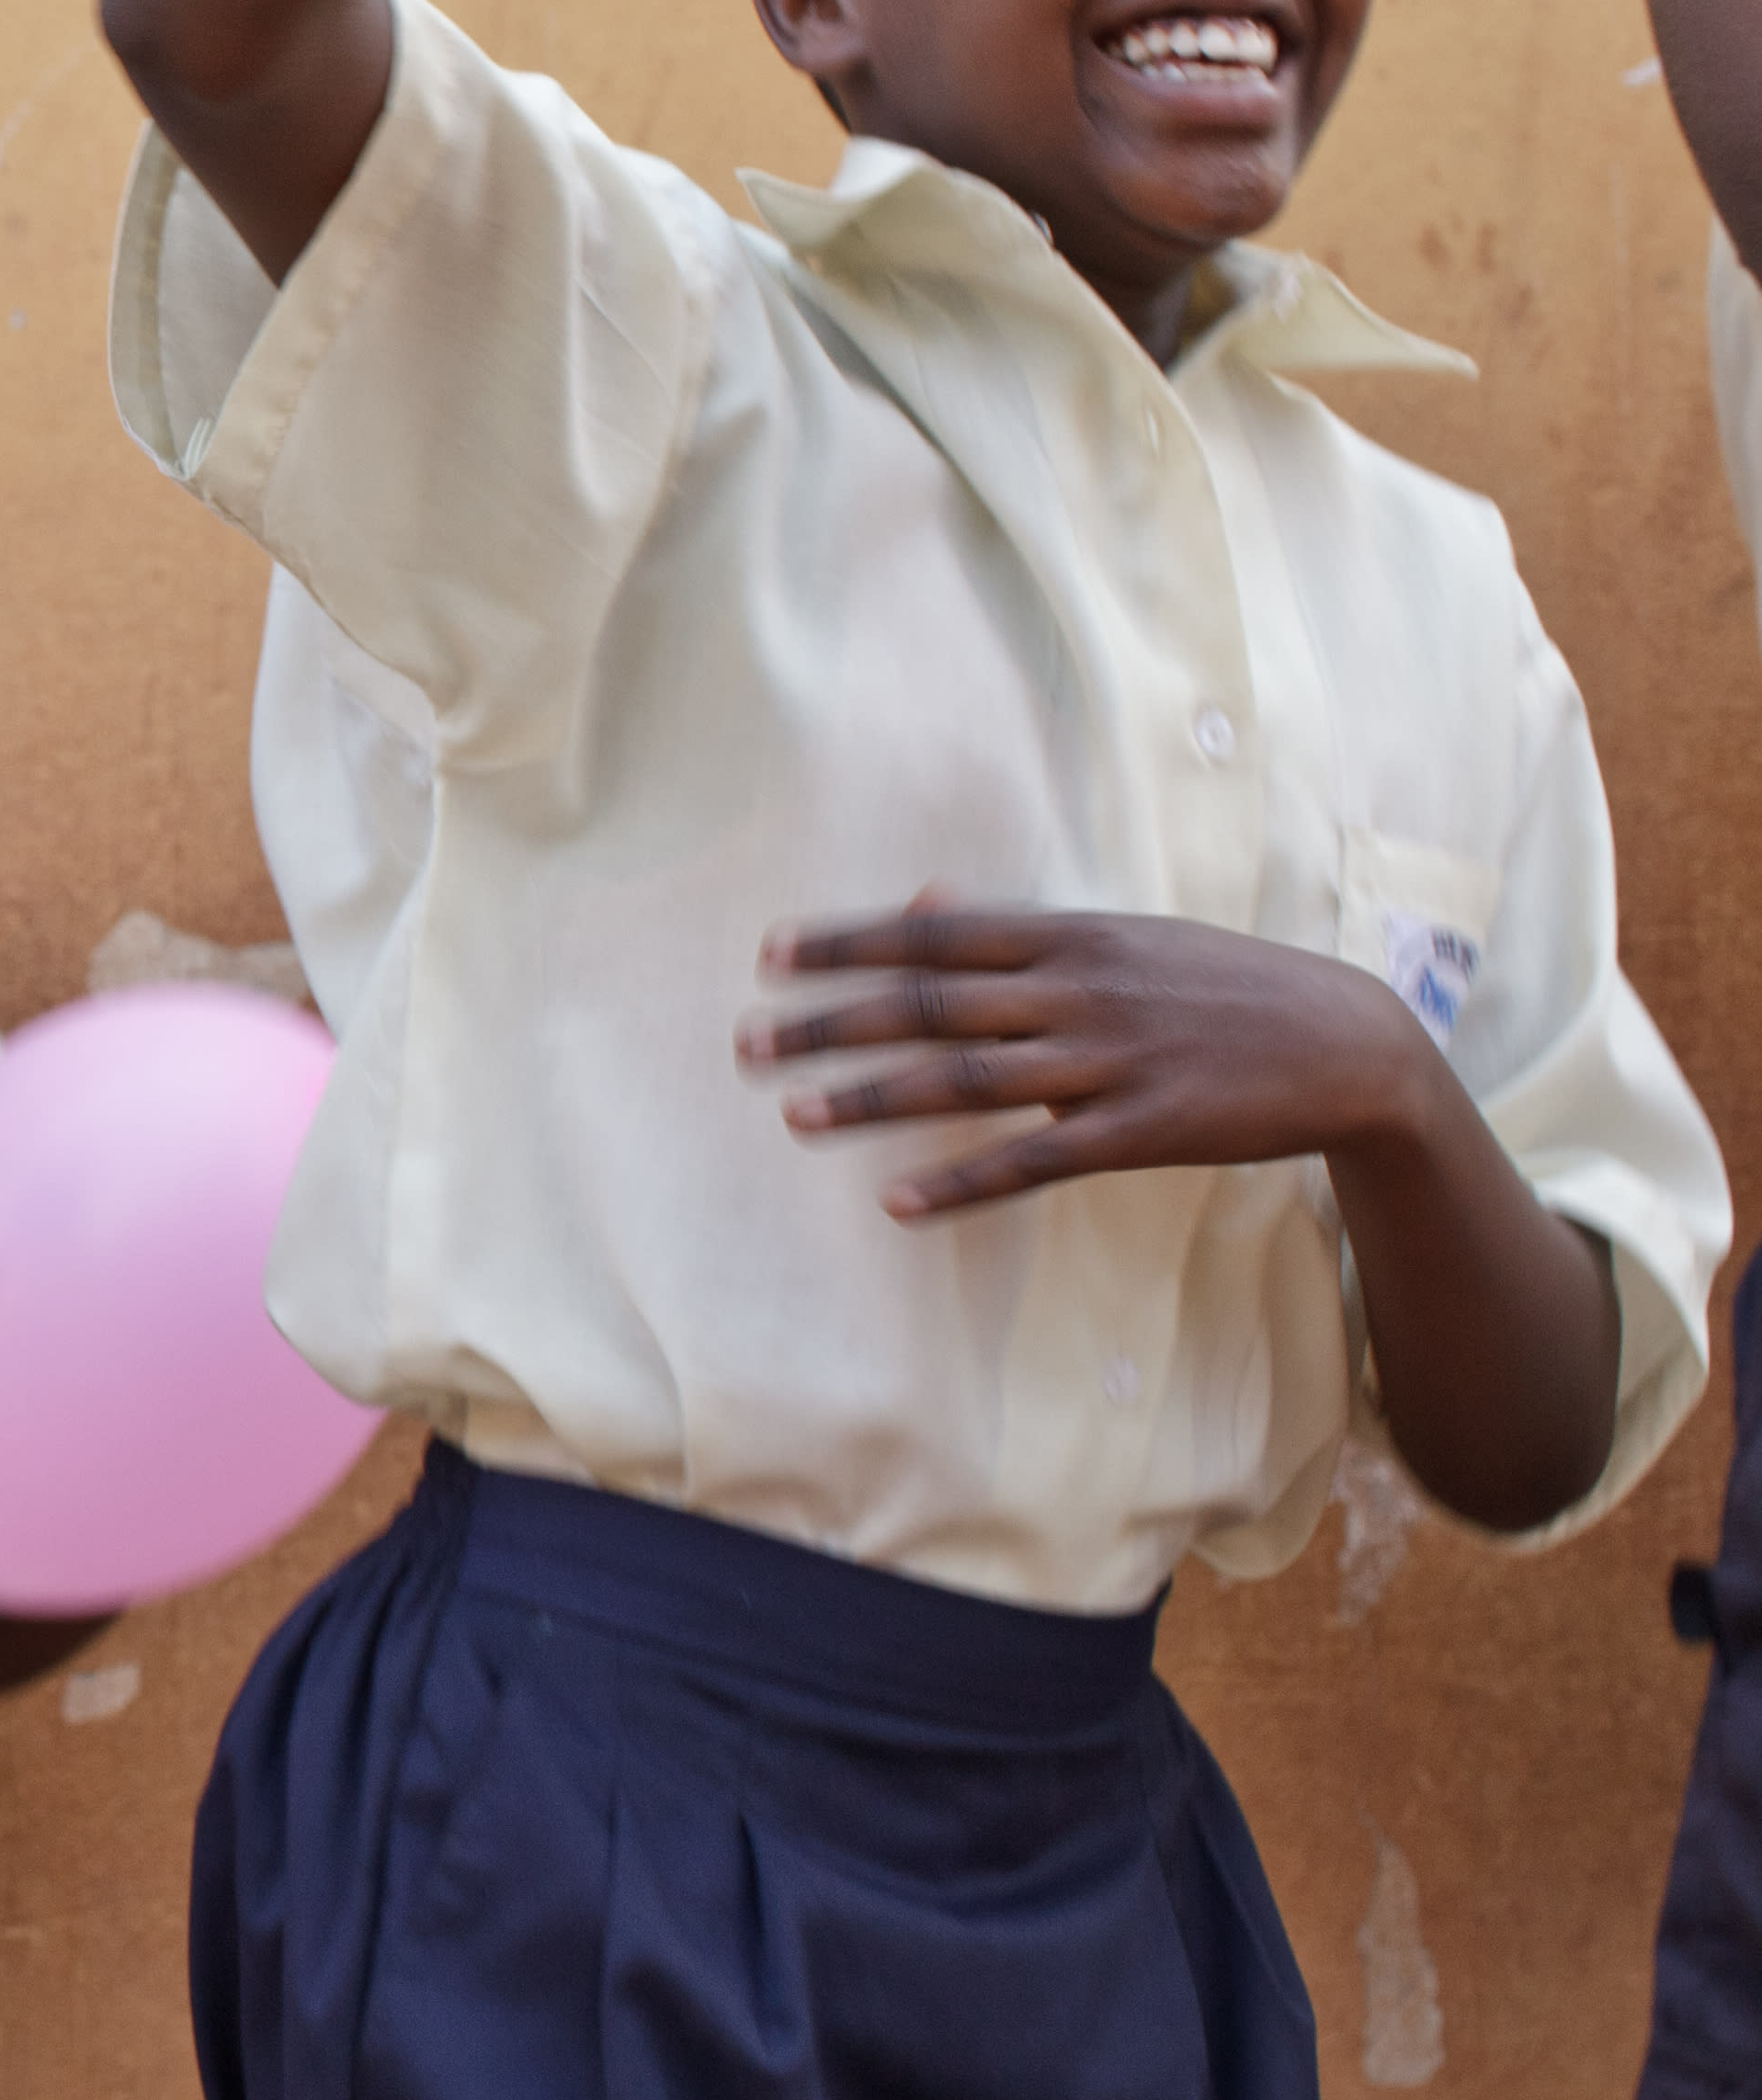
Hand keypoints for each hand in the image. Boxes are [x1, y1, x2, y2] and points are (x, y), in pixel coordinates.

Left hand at [740, 902, 1433, 1219]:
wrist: (1350, 1043)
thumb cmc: (1223, 984)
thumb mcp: (1125, 938)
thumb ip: (1019, 928)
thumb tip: (923, 900)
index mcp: (1074, 936)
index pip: (937, 936)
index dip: (849, 946)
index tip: (769, 957)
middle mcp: (1082, 991)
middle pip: (933, 1006)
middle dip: (833, 1024)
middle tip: (749, 1041)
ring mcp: (1113, 1061)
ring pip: (969, 1082)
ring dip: (875, 1100)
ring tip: (795, 1114)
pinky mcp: (1144, 1131)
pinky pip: (1034, 1160)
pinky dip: (961, 1180)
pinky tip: (896, 1199)